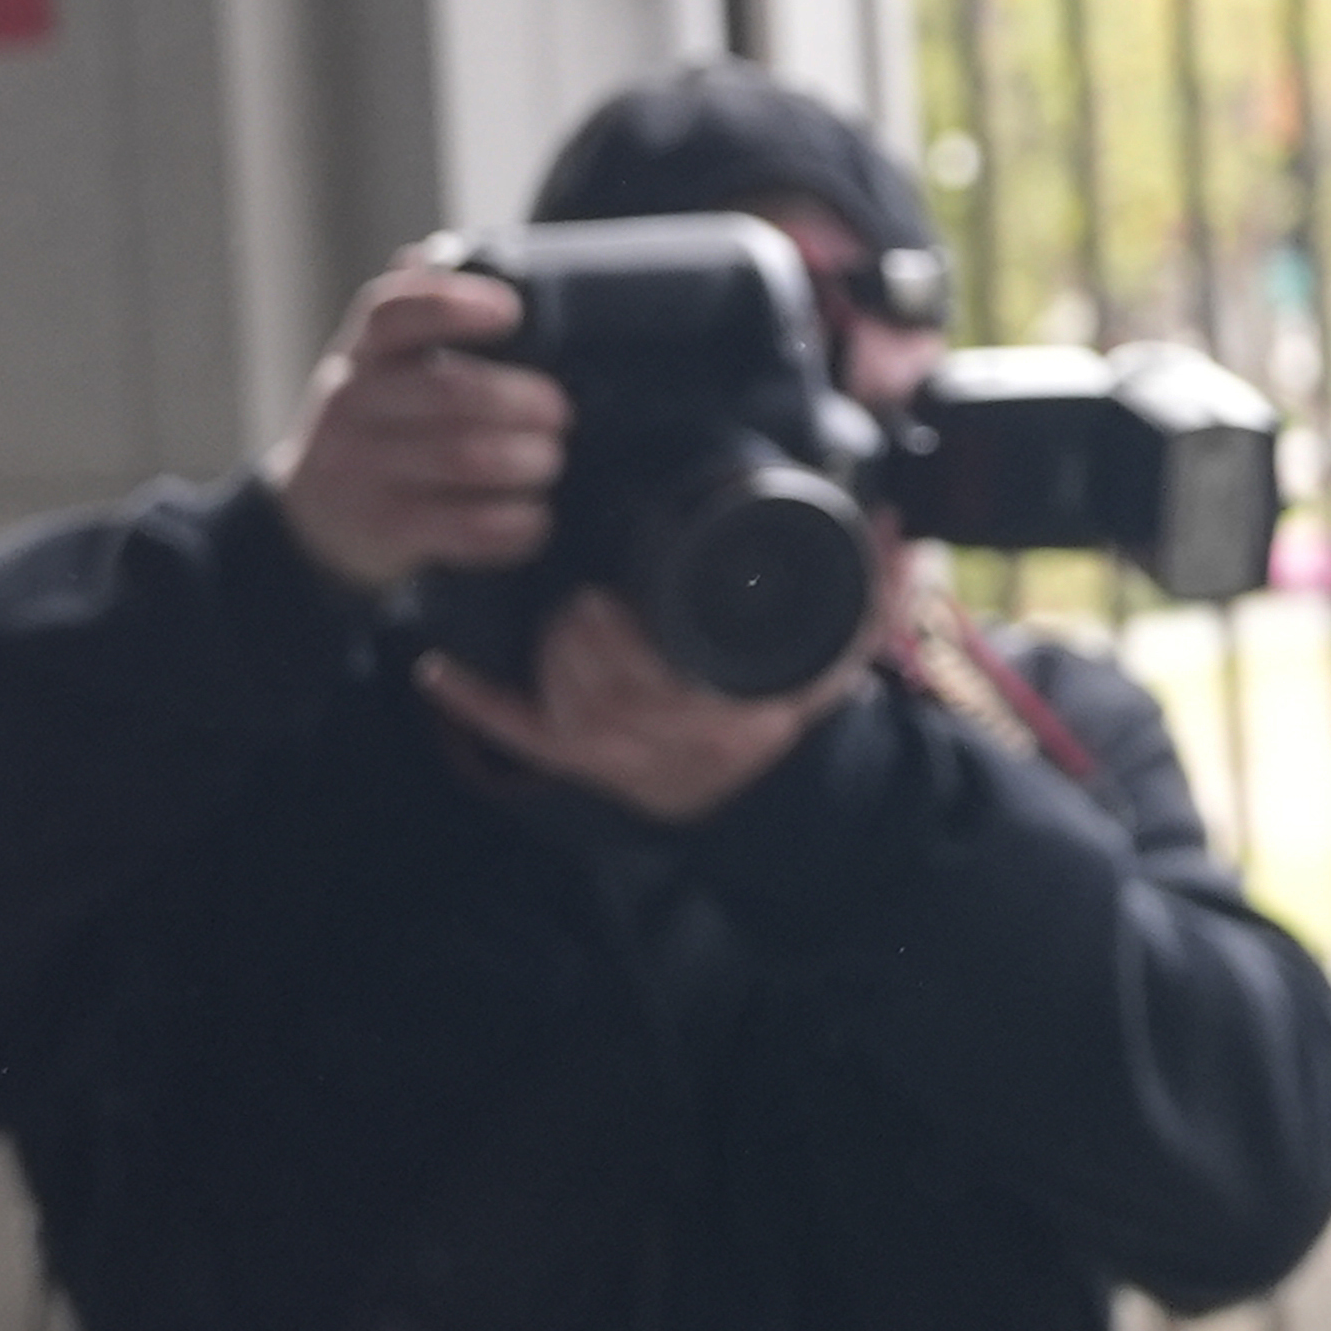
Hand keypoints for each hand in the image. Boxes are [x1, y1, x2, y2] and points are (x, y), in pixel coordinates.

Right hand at [263, 260, 567, 596]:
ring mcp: (363, 469)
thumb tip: (450, 255)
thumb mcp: (380, 366)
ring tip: (550, 461)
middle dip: (518, 399)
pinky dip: (510, 524)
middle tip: (560, 411)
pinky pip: (459, 527)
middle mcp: (354, 404)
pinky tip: (535, 518)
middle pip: (446, 390)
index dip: (453, 305)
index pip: (393, 313)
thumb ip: (417, 317)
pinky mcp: (382, 528)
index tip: (511, 310)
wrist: (312, 517)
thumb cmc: (377, 424)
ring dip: (523, 460)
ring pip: (460, 457)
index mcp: (364, 354)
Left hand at [416, 589, 872, 823]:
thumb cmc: (788, 715)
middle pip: (591, 688)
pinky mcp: (574, 762)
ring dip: (547, 660)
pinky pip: (515, 735)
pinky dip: (474, 701)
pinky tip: (435, 666)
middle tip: (584, 602)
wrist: (768, 798)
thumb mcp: (836, 658)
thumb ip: (873, 595)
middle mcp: (659, 743)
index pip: (645, 679)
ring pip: (557, 707)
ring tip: (564, 622)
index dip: (614, 642)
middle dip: (577, 639)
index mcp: (716, 711)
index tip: (604, 601)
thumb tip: (895, 533)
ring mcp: (612, 757)